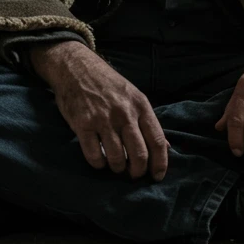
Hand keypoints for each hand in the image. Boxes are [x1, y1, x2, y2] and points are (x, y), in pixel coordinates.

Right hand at [30, 40, 168, 180]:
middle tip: (133, 174)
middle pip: (139, 154)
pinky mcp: (83, 124)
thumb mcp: (134, 96)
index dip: (160, 163)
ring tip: (116, 166)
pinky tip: (100, 160)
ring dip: (117, 168)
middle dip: (137, 171)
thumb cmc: (108, 84)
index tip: (157, 176)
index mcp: (141, 105)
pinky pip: (94, 155)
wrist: (77, 68)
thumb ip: (148, 122)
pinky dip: (99, 164)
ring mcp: (103, 119)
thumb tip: (166, 147)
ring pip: (117, 158)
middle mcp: (124, 113)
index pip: (157, 140)